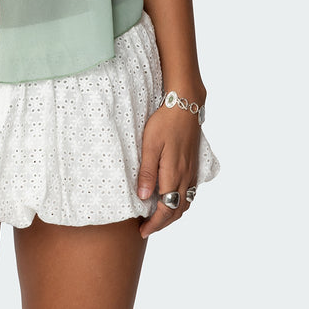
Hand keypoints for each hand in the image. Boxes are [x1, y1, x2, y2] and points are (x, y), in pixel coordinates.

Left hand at [137, 104, 199, 238]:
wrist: (185, 105)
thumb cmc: (164, 123)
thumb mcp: (150, 145)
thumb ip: (148, 172)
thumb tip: (144, 198)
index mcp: (174, 174)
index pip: (166, 209)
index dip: (155, 224)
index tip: (142, 230)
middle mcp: (186, 177)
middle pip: (178, 211)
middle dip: (163, 224)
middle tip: (147, 228)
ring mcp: (192, 171)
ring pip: (186, 203)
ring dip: (173, 215)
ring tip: (157, 217)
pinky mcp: (194, 165)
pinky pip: (190, 192)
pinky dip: (181, 203)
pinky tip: (172, 198)